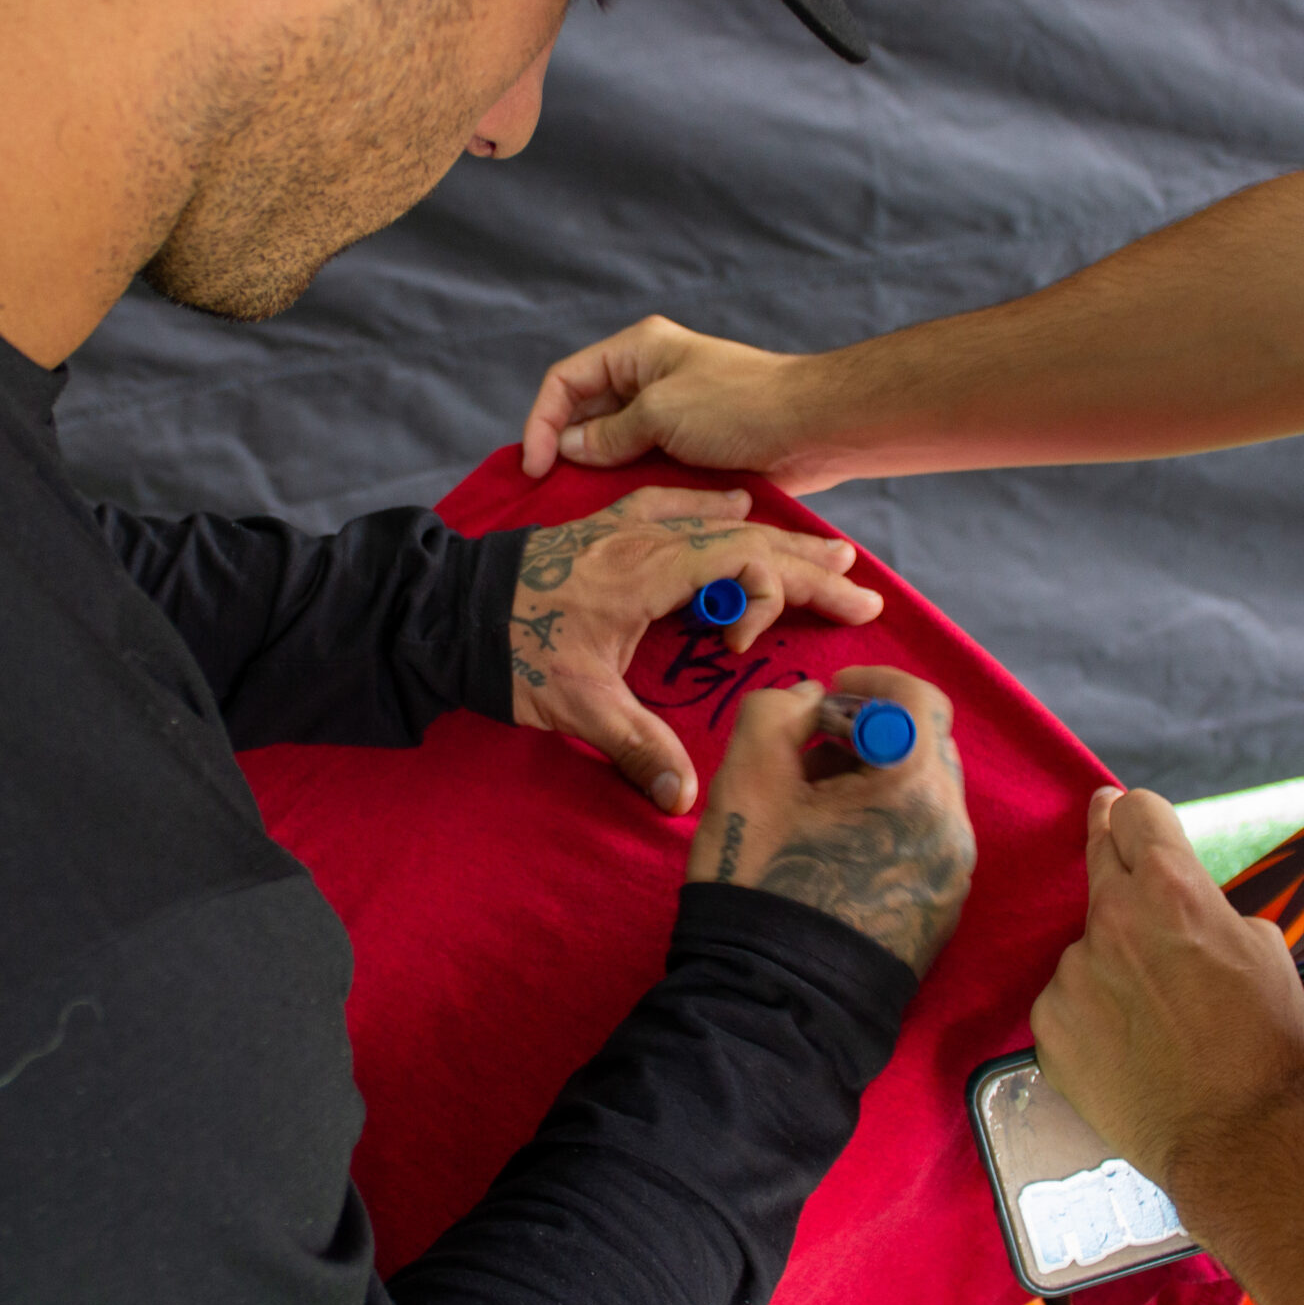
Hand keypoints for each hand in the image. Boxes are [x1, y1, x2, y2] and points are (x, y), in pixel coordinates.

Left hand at [510, 486, 882, 814]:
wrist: (444, 609)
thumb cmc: (509, 652)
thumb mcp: (575, 708)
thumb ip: (636, 749)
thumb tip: (685, 802)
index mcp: (645, 574)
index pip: (739, 560)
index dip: (771, 592)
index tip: (748, 644)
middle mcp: (642, 540)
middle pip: (742, 538)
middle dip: (806, 563)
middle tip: (860, 584)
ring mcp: (621, 528)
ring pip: (714, 518)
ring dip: (771, 535)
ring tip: (823, 547)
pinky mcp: (600, 527)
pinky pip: (672, 504)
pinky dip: (713, 507)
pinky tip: (732, 503)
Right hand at [521, 317, 848, 494]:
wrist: (813, 430)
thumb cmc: (740, 408)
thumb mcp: (662, 414)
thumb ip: (609, 434)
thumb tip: (571, 451)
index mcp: (637, 351)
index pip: (566, 380)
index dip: (543, 421)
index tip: (535, 466)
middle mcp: (648, 378)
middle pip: (585, 413)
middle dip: (565, 449)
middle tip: (548, 492)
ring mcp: (670, 415)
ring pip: (613, 445)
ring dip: (596, 474)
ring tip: (577, 508)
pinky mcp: (690, 449)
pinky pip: (645, 468)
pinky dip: (628, 488)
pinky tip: (616, 514)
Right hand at [684, 669, 973, 975]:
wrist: (775, 1001)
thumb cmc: (760, 880)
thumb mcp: (747, 775)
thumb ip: (778, 710)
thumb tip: (811, 703)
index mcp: (915, 786)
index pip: (919, 700)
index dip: (872, 683)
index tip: (830, 693)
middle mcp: (952, 828)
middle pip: (925, 748)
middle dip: (871, 733)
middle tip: (812, 749)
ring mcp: (952, 877)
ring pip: (925, 799)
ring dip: (878, 782)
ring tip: (816, 806)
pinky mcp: (941, 914)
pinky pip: (923, 845)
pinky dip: (888, 827)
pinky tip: (834, 850)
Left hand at [1029, 787, 1303, 1196]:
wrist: (1243, 1141)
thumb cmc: (1269, 1050)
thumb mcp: (1268, 952)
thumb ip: (1212, 910)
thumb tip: (1189, 905)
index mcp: (1171, 890)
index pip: (1134, 811)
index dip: (1137, 814)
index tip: (1125, 814)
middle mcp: (1112, 920)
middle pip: (1097, 859)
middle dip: (1112, 853)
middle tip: (1113, 846)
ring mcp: (1073, 973)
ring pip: (1087, 946)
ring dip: (1112, 963)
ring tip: (1157, 1019)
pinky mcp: (1049, 1025)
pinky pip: (1067, 1002)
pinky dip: (1091, 1017)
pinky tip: (1129, 1050)